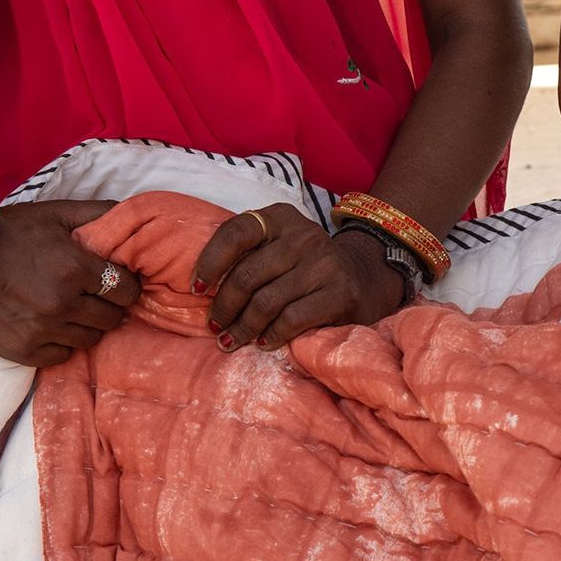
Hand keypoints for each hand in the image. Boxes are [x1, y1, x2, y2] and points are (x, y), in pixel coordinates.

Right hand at [0, 200, 140, 367]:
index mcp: (74, 268)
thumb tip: (131, 214)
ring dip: (87, 325)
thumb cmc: (11, 232)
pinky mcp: (23, 350)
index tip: (117, 282)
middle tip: (96, 296)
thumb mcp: (56, 213)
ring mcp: (42, 330)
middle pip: (111, 318)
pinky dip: (61, 343)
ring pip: (89, 339)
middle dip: (110, 306)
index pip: (126, 290)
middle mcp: (61, 304)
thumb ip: (98, 213)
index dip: (127, 286)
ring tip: (73, 310)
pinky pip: (62, 356)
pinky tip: (51, 325)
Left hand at [193, 202, 405, 351]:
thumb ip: (247, 253)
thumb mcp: (278, 245)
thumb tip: (201, 287)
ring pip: (266, 302)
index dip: (210, 261)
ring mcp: (323, 264)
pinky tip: (263, 343)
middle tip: (214, 325)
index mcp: (280, 218)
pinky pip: (292, 320)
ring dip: (242, 327)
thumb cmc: (303, 266)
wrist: (363, 277)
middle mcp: (303, 236)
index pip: (235, 232)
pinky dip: (271, 335)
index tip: (197, 288)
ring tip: (230, 340)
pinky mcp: (339, 293)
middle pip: (247, 275)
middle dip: (224, 306)